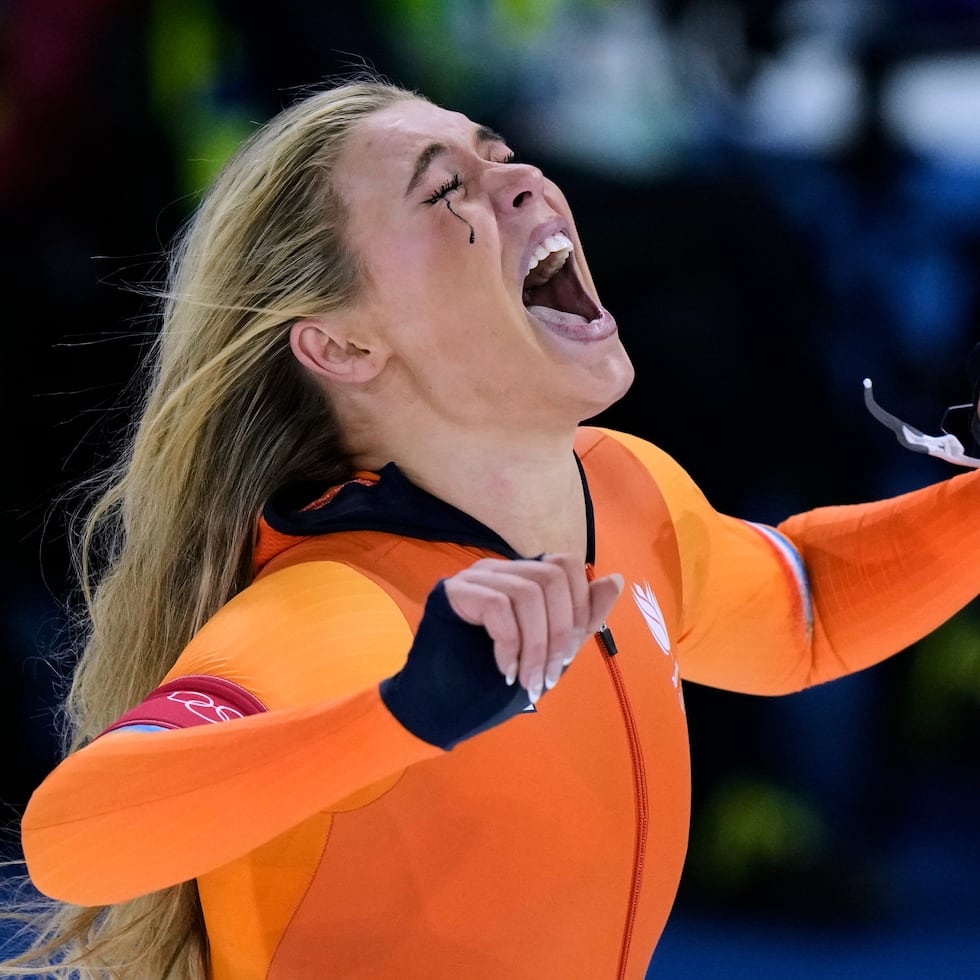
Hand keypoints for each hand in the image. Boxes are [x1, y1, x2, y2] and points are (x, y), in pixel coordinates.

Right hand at [443, 554, 623, 701]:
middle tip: (549, 675)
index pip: (566, 565)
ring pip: (528, 592)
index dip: (579, 606)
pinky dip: (509, 644)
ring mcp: (474, 577)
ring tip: (528, 682)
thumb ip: (581, 619)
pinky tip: (504, 670)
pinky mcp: (452, 592)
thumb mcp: (550, 651)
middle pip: (551, 575)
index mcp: (522, 578)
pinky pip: (498, 606)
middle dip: (560, 631)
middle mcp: (499, 569)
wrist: (439, 710)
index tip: (567, 657)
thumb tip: (616, 579)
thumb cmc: (492, 681)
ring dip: (536, 646)